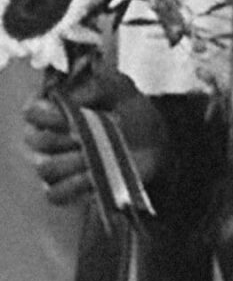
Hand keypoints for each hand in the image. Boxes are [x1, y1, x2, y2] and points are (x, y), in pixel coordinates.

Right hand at [24, 71, 163, 205]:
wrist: (153, 142)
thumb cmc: (131, 112)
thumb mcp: (121, 90)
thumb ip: (97, 86)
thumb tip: (72, 98)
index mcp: (55, 109)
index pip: (31, 111)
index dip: (46, 113)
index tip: (72, 113)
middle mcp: (48, 137)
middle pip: (36, 141)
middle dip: (65, 137)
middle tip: (90, 134)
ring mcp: (55, 165)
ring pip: (45, 167)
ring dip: (74, 161)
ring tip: (101, 153)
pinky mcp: (66, 189)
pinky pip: (55, 194)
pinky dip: (74, 185)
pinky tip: (95, 175)